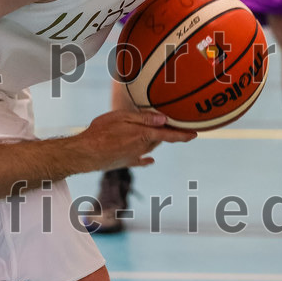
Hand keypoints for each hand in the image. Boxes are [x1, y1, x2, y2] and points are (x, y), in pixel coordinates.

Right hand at [80, 109, 196, 170]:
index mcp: (143, 135)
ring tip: (161, 133)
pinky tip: (150, 160)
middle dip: (168, 133)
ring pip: (150, 147)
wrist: (86, 154)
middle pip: (160, 139)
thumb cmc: (101, 131)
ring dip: (156, 140)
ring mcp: (134, 156)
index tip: (195, 134)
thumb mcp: (121, 118)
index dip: (183, 134)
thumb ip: (143, 118)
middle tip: (175, 125)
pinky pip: (140, 160)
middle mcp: (142, 148)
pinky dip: (147, 158)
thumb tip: (164, 119)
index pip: (168, 135)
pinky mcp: (125, 162)